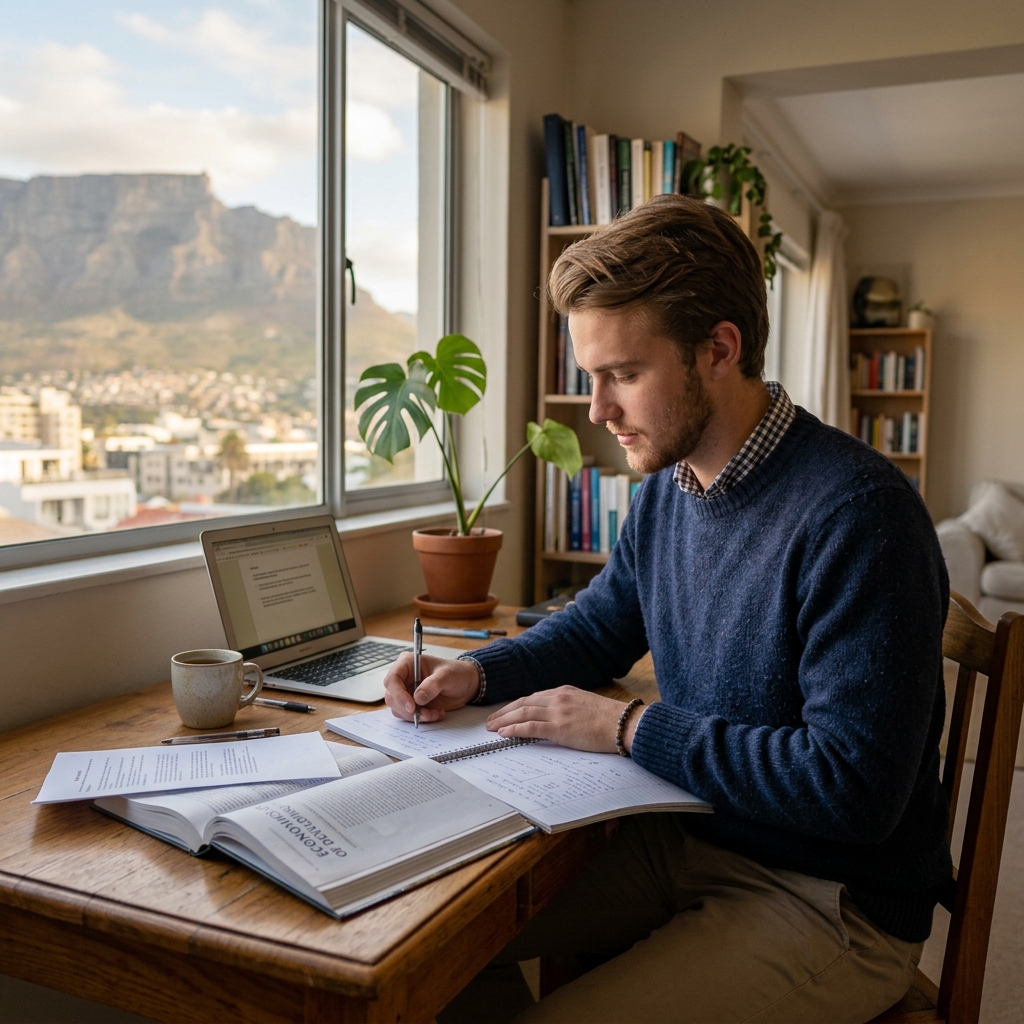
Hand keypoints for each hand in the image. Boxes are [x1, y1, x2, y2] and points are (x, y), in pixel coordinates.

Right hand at [383, 653, 480, 722]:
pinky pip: (408, 715)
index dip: (398, 694)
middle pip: (392, 697)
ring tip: (434, 714)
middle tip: (425, 714)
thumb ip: (433, 685)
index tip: (411, 706)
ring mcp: (406, 692)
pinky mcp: (412, 704)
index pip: (392, 679)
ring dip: (415, 716)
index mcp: (407, 664)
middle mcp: (403, 678)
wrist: (465, 684)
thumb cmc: (456, 673)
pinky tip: (436, 714)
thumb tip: (418, 698)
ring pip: (398, 709)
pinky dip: (421, 718)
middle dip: (407, 709)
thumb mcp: (447, 675)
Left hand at [485, 686, 639, 753]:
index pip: (533, 697)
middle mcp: (558, 698)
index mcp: (564, 692)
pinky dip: (513, 729)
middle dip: (505, 712)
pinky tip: (503, 733)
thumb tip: (558, 717)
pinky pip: (529, 727)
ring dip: (503, 720)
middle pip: (523, 703)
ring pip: (522, 713)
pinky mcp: (559, 728)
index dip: (516, 705)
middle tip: (490, 720)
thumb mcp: (586, 705)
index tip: (506, 712)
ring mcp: (557, 712)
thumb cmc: (609, 719)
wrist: (624, 723)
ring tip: (491, 727)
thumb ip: (569, 707)